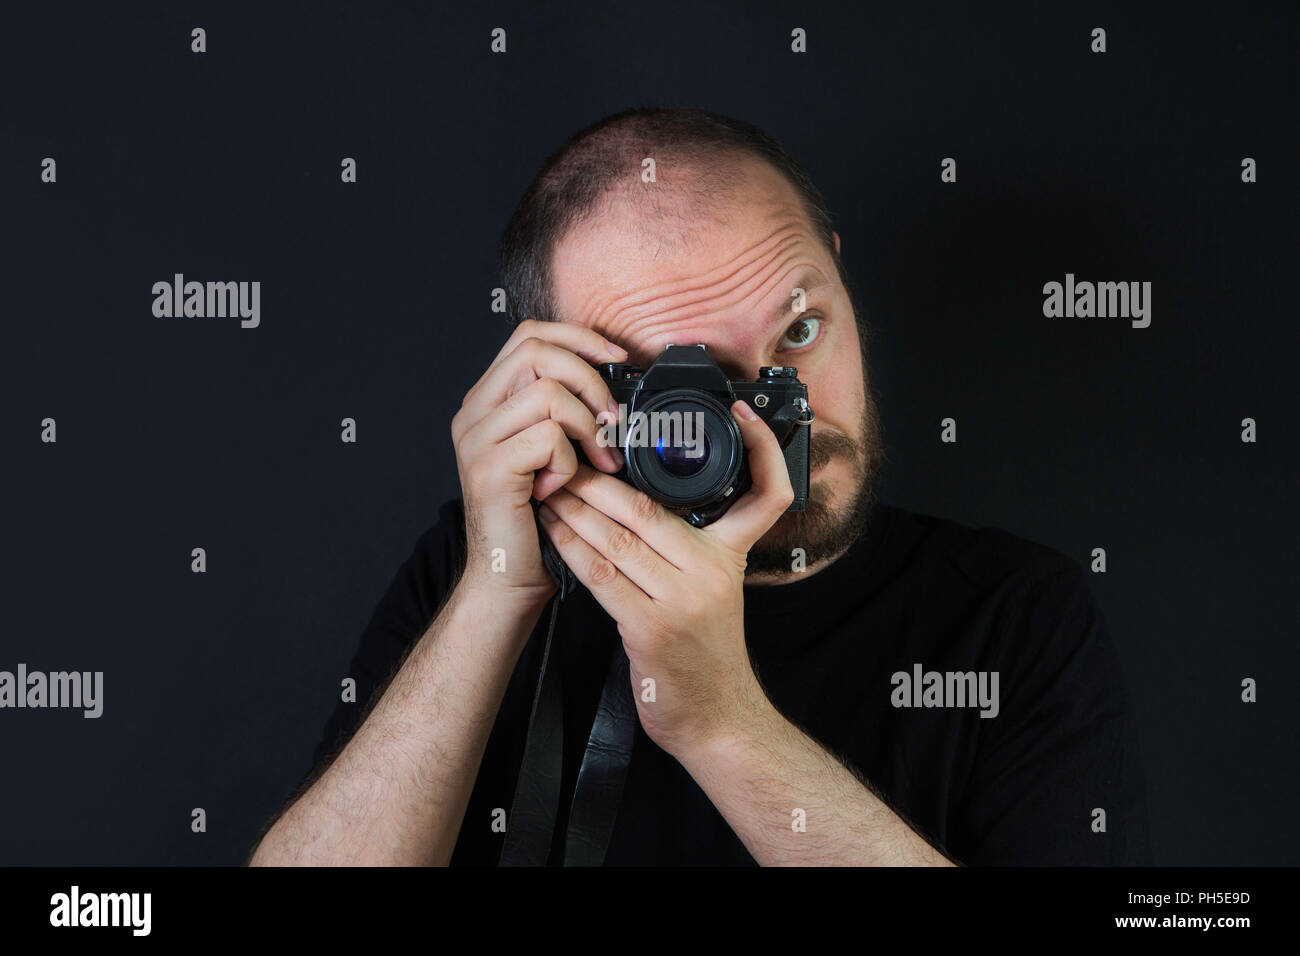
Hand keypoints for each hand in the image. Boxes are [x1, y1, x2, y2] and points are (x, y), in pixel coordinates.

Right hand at [450, 320, 626, 611]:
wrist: (507, 576)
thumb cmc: (536, 519)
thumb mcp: (551, 451)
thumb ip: (564, 411)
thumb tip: (614, 379)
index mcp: (487, 402)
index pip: (529, 335)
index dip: (579, 337)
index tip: (617, 357)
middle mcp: (474, 414)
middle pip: (537, 351)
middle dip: (589, 379)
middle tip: (611, 420)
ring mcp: (477, 440)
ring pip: (548, 393)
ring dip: (587, 427)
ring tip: (595, 462)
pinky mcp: (490, 468)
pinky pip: (548, 438)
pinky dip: (570, 462)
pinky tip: (562, 487)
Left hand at [536, 400, 792, 758]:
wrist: (717, 721)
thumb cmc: (707, 654)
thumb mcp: (717, 592)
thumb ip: (691, 549)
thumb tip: (640, 503)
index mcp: (732, 557)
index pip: (766, 493)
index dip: (761, 448)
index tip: (740, 412)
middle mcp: (712, 573)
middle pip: (651, 509)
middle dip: (600, 479)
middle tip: (568, 454)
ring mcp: (683, 601)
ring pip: (619, 538)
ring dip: (575, 510)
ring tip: (548, 488)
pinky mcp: (651, 629)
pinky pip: (602, 576)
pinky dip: (572, 548)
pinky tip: (553, 531)